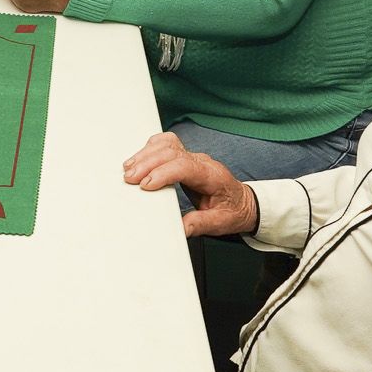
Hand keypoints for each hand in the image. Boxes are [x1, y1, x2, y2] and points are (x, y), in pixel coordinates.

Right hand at [121, 133, 257, 237]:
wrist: (241, 203)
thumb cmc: (231, 211)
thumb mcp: (219, 223)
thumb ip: (199, 224)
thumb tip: (180, 228)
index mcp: (212, 176)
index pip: (185, 166)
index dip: (163, 172)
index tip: (146, 185)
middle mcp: (202, 162)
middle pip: (172, 151)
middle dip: (148, 163)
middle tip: (130, 178)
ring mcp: (193, 157)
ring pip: (168, 144)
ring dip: (146, 154)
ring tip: (129, 168)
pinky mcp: (185, 158)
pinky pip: (167, 144)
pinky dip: (150, 149)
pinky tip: (139, 158)